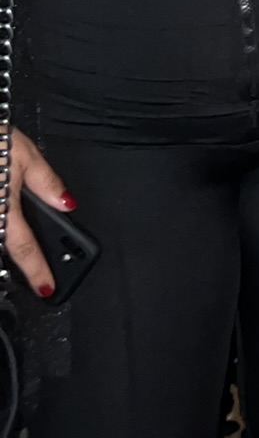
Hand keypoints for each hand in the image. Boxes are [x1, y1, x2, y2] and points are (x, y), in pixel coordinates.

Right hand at [3, 127, 73, 297]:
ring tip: (26, 257)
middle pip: (1, 250)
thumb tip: (67, 205)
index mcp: (2, 207)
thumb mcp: (25, 154)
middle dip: (18, 264)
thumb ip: (47, 183)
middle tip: (38, 275)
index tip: (47, 288)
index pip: (24, 247)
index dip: (36, 271)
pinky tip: (5, 229)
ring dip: (4, 252)